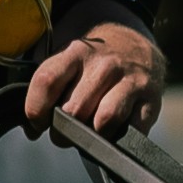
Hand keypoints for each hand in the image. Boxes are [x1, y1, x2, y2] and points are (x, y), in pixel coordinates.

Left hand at [25, 11, 165, 138]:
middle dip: (63, 131)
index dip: (36, 110)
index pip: (47, 81)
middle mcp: (104, 65)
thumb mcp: (67, 60)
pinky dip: (119, 139)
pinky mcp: (151, 101)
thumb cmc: (92, 62)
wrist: (134, 43)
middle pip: (74, 109)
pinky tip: (112, 133)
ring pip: (104, 121)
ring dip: (92, 138)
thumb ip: (48, 89)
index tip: (37, 124)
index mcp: (76, 52)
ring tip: (88, 136)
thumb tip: (31, 130)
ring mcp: (131, 82)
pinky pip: (132, 131)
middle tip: (64, 134)